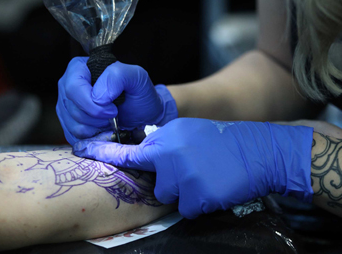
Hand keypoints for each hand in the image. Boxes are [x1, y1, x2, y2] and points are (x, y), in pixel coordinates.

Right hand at [56, 57, 177, 144]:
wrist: (143, 113)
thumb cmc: (139, 92)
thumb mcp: (136, 76)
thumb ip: (117, 76)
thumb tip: (96, 96)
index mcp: (78, 67)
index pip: (73, 88)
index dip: (92, 104)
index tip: (113, 109)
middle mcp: (67, 85)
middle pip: (73, 108)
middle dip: (97, 118)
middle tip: (114, 115)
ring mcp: (65, 105)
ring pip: (73, 125)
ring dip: (96, 128)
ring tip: (110, 120)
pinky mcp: (68, 124)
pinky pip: (73, 136)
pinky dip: (92, 137)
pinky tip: (104, 129)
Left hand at [73, 118, 313, 218]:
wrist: (259, 152)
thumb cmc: (225, 142)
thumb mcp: (190, 132)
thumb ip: (166, 143)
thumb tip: (145, 155)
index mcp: (167, 137)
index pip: (130, 150)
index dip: (105, 154)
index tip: (83, 151)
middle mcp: (170, 155)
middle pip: (156, 183)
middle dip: (172, 182)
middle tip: (196, 170)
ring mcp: (182, 177)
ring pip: (171, 197)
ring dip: (187, 193)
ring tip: (208, 177)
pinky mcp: (196, 197)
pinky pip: (188, 209)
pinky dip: (200, 203)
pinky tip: (215, 187)